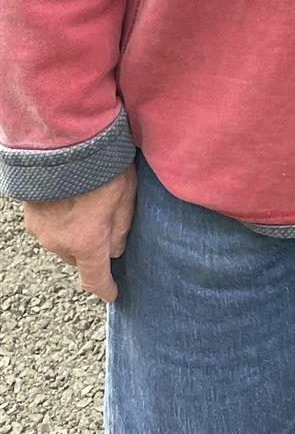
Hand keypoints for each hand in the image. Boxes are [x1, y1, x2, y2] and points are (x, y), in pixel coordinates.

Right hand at [23, 166, 136, 301]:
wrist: (65, 140)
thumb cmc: (101, 164)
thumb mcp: (126, 195)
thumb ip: (121, 228)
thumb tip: (115, 250)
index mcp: (86, 241)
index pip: (95, 278)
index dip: (106, 289)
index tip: (112, 293)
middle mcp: (59, 242)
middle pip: (79, 258)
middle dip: (93, 250)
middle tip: (106, 226)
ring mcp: (41, 230)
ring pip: (63, 243)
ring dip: (75, 234)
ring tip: (88, 206)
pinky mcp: (29, 215)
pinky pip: (49, 227)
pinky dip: (61, 221)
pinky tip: (71, 200)